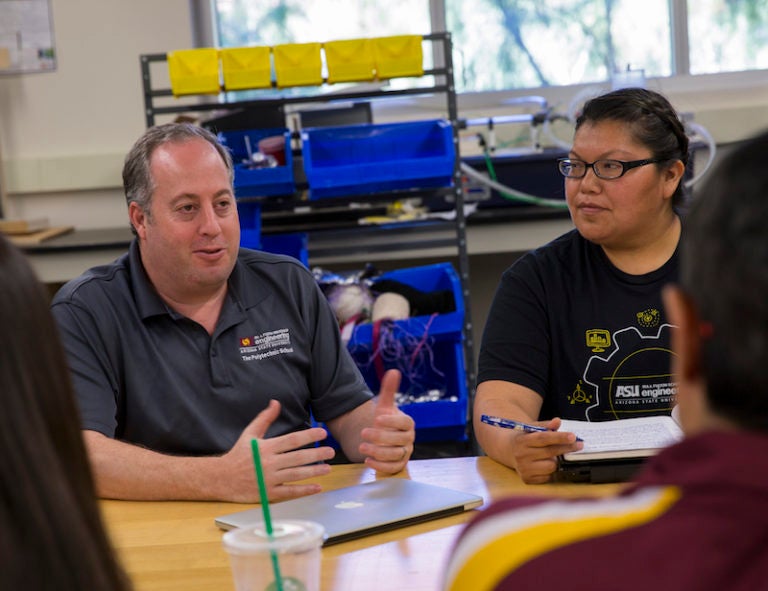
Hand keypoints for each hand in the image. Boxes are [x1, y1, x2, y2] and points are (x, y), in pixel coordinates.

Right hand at [219, 400, 336, 502]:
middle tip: (331, 451)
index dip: (309, 435)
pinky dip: (303, 490)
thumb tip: (275, 402)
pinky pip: (289, 492)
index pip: (292, 440)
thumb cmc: (237, 455)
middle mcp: (269, 463)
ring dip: (314, 471)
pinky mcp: (267, 493)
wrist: (220, 478)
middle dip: (316, 454)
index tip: (322, 432)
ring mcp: (269, 479)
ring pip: (296, 474)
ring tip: (328, 468)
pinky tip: (316, 487)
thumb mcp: (249, 434)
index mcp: (266, 447)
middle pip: (298, 457)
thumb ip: (264, 419)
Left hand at [358, 369, 414, 473]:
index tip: (377, 418)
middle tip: (363, 433)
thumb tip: (393, 371)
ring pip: (395, 455)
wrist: (382, 439)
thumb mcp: (384, 406)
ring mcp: (404, 453)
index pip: (405, 423)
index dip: (392, 421)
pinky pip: (392, 468)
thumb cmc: (384, 421)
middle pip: (399, 440)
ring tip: (362, 447)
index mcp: (407, 424)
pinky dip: (380, 466)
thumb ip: (389, 390)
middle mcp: (408, 439)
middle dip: (381, 437)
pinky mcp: (398, 466)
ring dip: (378, 452)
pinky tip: (367, 460)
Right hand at [510, 417, 582, 483]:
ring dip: (556, 461)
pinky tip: (545, 464)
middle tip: (579, 444)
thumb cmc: (524, 438)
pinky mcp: (527, 479)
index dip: (559, 437)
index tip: (573, 437)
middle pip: (549, 452)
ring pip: (551, 466)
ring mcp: (523, 468)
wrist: (507, 451)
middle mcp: (521, 455)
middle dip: (566, 448)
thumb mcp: (531, 428)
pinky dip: (550, 471)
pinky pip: (547, 477)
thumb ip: (545, 425)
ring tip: (552, 456)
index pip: (543, 439)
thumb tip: (557, 422)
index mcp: (522, 440)